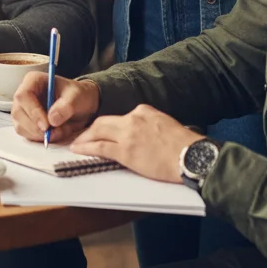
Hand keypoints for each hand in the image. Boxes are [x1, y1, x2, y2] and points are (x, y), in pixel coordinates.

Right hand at [11, 72, 99, 143]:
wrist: (82, 106)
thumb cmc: (78, 96)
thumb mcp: (77, 97)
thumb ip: (66, 106)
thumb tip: (52, 120)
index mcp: (33, 80)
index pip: (23, 96)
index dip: (33, 111)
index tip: (47, 125)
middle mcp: (24, 94)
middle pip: (18, 113)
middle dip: (36, 127)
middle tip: (54, 133)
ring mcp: (23, 109)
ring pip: (21, 126)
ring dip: (40, 134)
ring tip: (60, 130)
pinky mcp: (26, 122)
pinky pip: (26, 134)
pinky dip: (40, 138)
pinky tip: (55, 133)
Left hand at [69, 104, 201, 182]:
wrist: (191, 156)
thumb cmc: (184, 146)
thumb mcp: (164, 124)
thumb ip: (149, 125)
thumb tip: (143, 133)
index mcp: (143, 111)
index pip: (119, 117)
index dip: (107, 125)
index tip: (99, 130)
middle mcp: (133, 118)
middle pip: (103, 121)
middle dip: (89, 129)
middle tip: (79, 135)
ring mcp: (128, 134)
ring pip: (98, 132)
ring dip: (84, 138)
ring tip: (75, 143)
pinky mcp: (126, 151)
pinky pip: (101, 148)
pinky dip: (87, 148)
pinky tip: (79, 150)